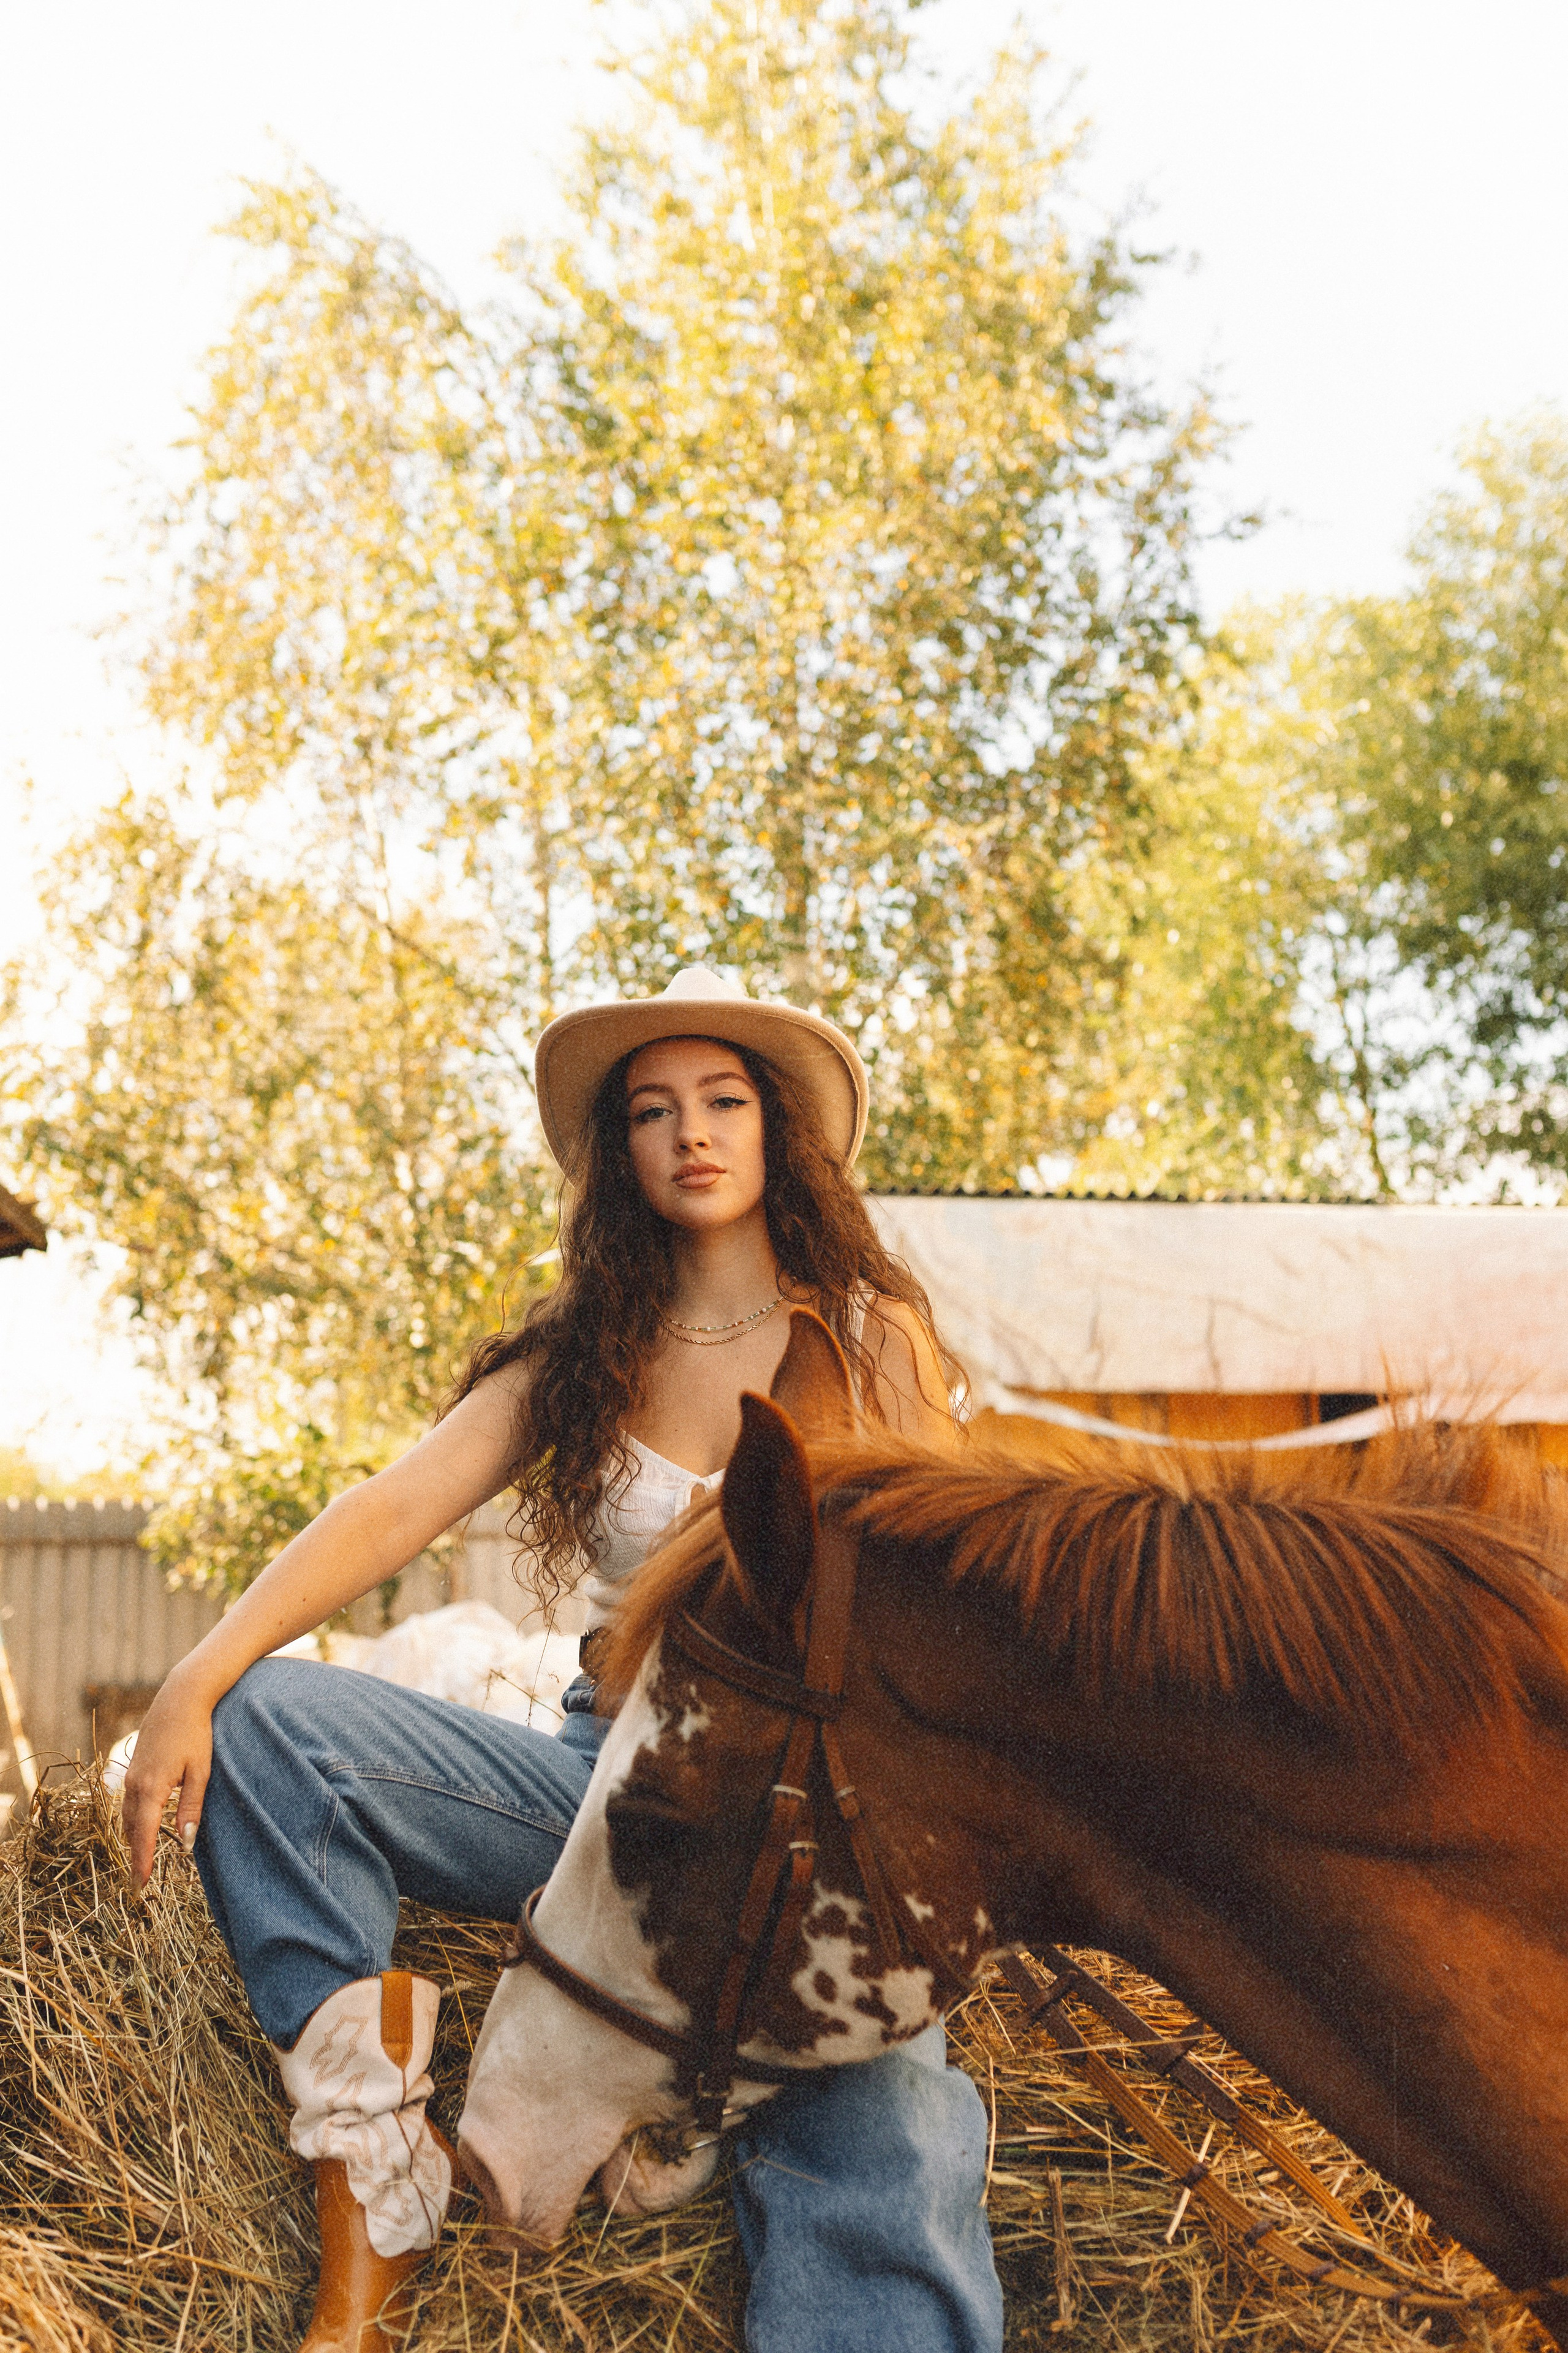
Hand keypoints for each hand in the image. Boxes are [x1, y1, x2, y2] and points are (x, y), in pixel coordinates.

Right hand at [122, 1668, 213, 1890]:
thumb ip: (191, 1808)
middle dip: (135, 1856)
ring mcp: (131, 1774)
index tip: (141, 1885)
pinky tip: (141, 1827)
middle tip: (139, 1882)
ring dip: (132, 1838)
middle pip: (132, 1829)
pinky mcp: (134, 1766)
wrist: (181, 1697)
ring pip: (127, 1815)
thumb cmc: (196, 1733)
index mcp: (151, 1788)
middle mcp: (134, 1784)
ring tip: (139, 1861)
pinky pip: (128, 1801)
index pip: (144, 1835)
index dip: (142, 1862)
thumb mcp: (201, 1772)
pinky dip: (133, 1819)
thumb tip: (186, 1845)